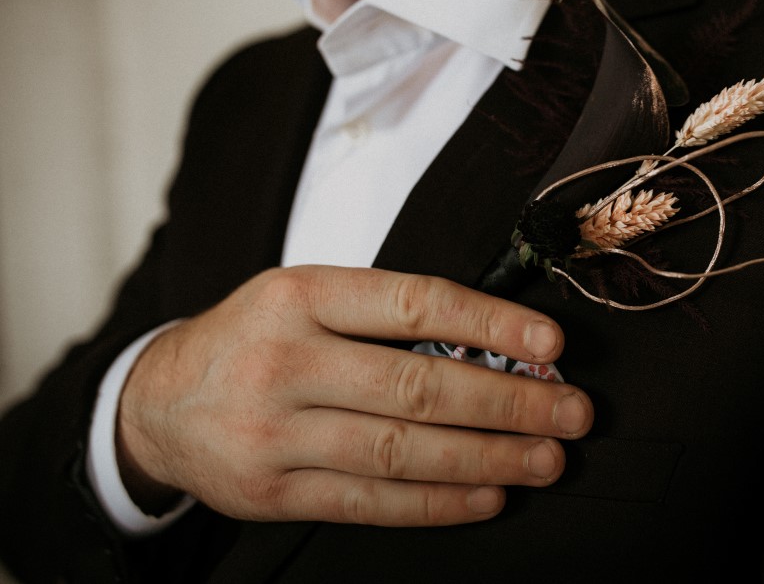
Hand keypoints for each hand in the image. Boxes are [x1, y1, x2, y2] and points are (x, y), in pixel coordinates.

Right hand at [115, 265, 591, 525]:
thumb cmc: (255, 338)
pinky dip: (437, 502)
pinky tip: (486, 495)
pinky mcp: (271, 493)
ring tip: (545, 459)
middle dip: (508, 403)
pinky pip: (370, 502)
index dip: (490, 323)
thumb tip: (495, 345)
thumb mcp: (304, 298)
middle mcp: (285, 360)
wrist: (158, 402)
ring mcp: (274, 432)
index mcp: (300, 295)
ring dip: (487, 457)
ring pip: (401, 450)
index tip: (551, 345)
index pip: (413, 303)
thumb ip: (383, 316)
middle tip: (571, 412)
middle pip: (417, 386)